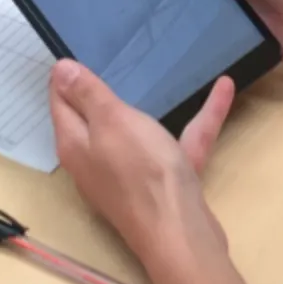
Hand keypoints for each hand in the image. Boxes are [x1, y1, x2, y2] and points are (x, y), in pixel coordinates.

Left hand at [50, 63, 267, 283]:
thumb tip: (58, 70)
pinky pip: (178, 142)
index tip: (69, 49)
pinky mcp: (162, 184)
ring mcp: (129, 174)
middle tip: (109, 54)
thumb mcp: (111, 122)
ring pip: (140, 130)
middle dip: (100, 90)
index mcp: (76, 144)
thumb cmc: (142, 172)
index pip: (61, 103)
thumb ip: (87, 95)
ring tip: (168, 72)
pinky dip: (199, 119)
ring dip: (154, 103)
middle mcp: (96, 161)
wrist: (181, 233)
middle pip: (95, 118)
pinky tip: (223, 91)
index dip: (64, 77)